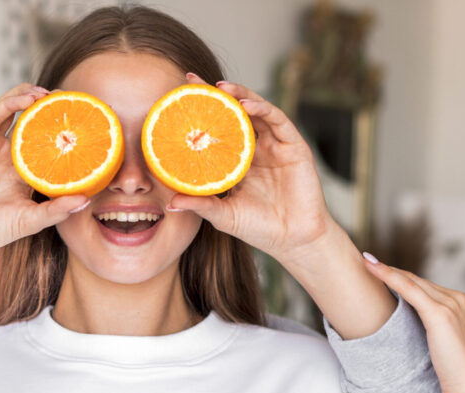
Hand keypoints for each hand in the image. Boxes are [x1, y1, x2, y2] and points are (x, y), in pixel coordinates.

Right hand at [0, 83, 90, 260]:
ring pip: (12, 110)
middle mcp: (8, 154)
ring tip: (49, 94)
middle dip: (48, 107)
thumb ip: (58, 210)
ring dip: (30, 97)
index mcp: (24, 171)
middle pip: (30, 121)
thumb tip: (86, 200)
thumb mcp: (32, 220)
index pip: (46, 143)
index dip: (61, 130)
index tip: (83, 122)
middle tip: (69, 100)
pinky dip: (11, 103)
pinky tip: (28, 100)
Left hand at [167, 74, 332, 264]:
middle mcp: (255, 147)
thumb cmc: (259, 228)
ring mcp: (275, 145)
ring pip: (256, 110)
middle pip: (234, 113)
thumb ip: (201, 205)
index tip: (177, 96)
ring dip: (239, 95)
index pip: (216, 129)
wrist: (293, 239)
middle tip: (193, 81)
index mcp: (236, 160)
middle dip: (215, 95)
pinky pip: (278, 121)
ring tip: (220, 88)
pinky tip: (246, 106)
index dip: (199, 112)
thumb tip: (171, 203)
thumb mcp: (223, 215)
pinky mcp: (294, 146)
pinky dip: (262, 109)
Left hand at [363, 255, 464, 392]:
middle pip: (417, 281)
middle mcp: (459, 299)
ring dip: (386, 270)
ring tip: (365, 261)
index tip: (381, 272)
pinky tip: (372, 268)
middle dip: (391, 272)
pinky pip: (408, 290)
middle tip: (366, 261)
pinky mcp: (438, 315)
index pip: (427, 287)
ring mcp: (450, 305)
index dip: (403, 280)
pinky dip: (389, 277)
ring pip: (411, 282)